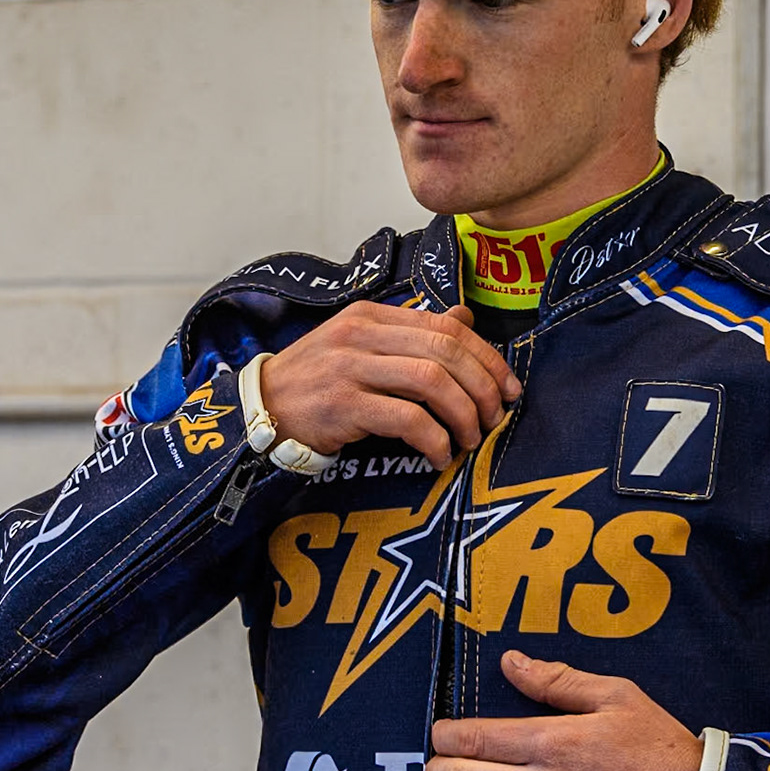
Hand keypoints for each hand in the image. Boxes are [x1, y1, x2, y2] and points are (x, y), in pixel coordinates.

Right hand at [259, 303, 518, 468]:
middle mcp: (363, 334)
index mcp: (373, 315)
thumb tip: (465, 318)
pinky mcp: (342, 405)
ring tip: (470, 438)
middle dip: (483, 387)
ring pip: (432, 382)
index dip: (487, 357)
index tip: (509, 387)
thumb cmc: (316, 379)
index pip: (447, 326)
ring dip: (463, 414)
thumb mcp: (361, 343)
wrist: (260, 408)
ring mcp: (350, 368)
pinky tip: (439, 455)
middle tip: (496, 417)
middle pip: (446, 352)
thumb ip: (411, 331)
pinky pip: (406, 419)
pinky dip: (434, 439)